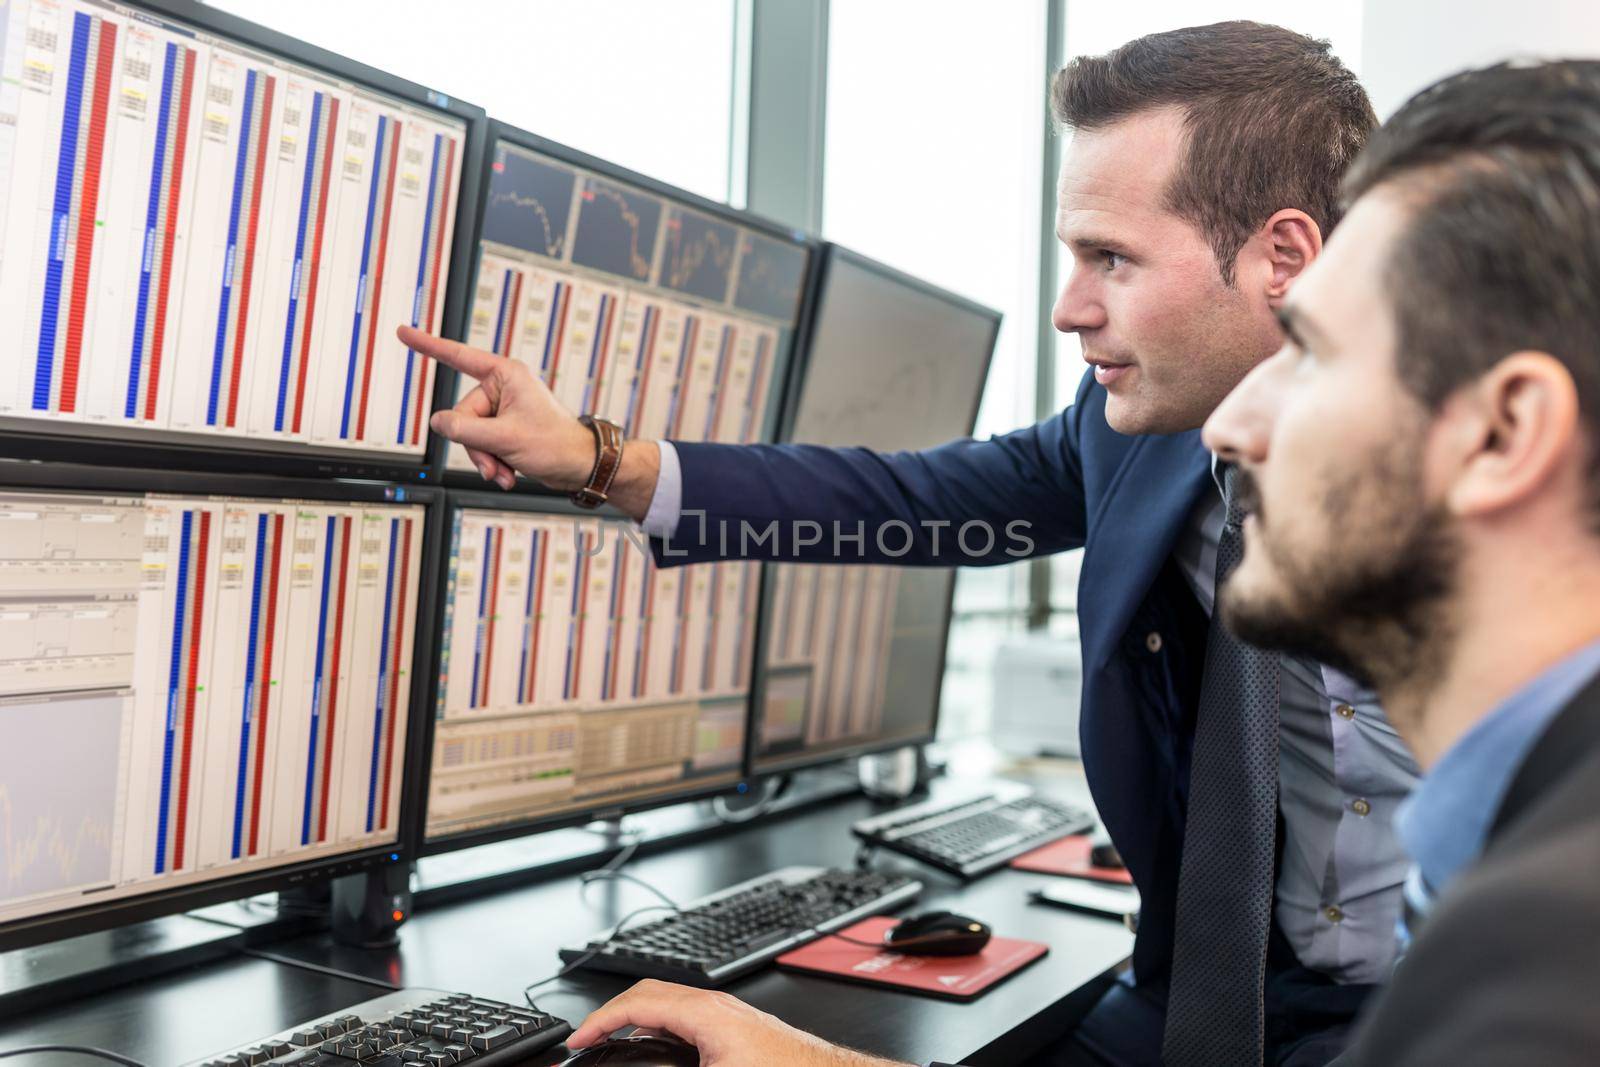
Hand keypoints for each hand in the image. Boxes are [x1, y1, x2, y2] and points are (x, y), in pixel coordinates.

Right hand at [398, 325, 594, 490]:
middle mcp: (502, 388)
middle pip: (462, 415)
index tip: (403, 331)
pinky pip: (482, 444)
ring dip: (485, 458)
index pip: (458, 357)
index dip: (428, 345)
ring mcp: (503, 409)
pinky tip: (507, 474)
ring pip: (470, 434)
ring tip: (504, 472)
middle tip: (495, 463)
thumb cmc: (556, 444)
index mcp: (505, 375)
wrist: (580, 466)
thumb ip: (465, 430)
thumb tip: (439, 422)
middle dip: (476, 446)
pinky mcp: (504, 428)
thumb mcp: (504, 438)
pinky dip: (492, 462)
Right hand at [567, 980, 909, 1066]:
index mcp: (706, 1013)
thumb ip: (669, 1065)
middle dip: (614, 1013)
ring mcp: (730, 1014)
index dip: (600, 1021)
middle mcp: (718, 1005)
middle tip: (590, 1038)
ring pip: (670, 1003)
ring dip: (638, 1018)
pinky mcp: (739, 1027)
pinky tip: (659, 1047)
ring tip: (616, 1040)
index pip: (638, 1003)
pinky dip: (661, 1026)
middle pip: (651, 994)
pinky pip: (688, 1015)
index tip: (578, 1040)